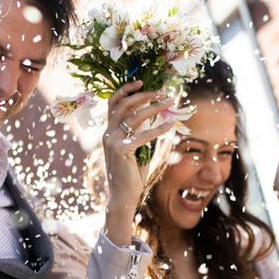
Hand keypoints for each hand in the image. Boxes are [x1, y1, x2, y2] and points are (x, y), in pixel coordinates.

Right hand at [102, 80, 176, 245]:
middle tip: (162, 93)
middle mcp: (107, 133)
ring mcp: (112, 141)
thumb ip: (141, 134)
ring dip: (154, 107)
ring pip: (134, 116)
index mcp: (108, 132)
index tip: (140, 81)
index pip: (113, 103)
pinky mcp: (121, 150)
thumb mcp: (136, 149)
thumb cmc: (131, 175)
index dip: (125, 90)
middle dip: (144, 95)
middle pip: (124, 104)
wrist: (122, 196)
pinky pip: (143, 135)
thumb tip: (156, 118)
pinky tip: (171, 125)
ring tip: (169, 103)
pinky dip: (159, 128)